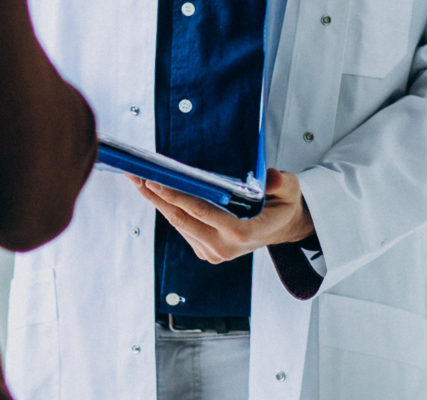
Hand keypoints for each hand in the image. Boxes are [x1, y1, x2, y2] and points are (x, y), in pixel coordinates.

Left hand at [131, 169, 313, 263]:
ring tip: (139, 179)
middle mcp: (224, 247)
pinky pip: (183, 228)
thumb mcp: (291, 188)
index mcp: (243, 233)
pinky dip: (168, 210)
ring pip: (178, 225)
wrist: (282, 227)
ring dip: (157, 202)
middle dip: (156, 196)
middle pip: (182, 219)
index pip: (203, 212)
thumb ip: (280, 183)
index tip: (156, 182)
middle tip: (136, 175)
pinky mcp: (206, 251)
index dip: (177, 197)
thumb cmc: (284, 205)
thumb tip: (268, 178)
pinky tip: (156, 193)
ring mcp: (213, 252)